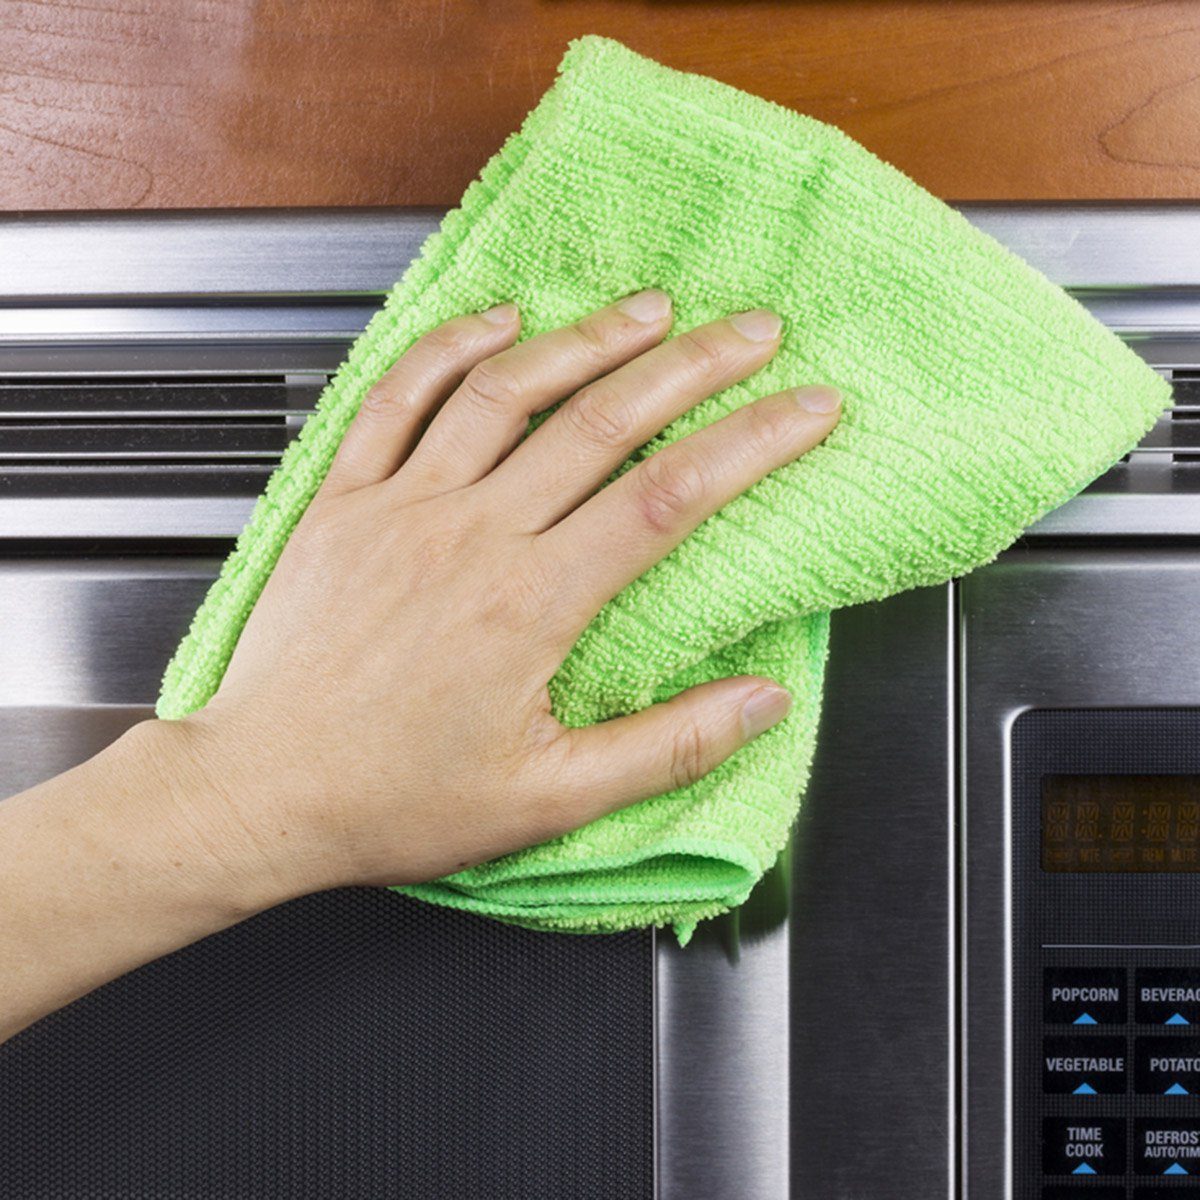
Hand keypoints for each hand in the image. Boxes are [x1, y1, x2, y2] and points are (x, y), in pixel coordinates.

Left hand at [154, 289, 841, 897]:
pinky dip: (450, 348)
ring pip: (507, 391)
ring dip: (589, 339)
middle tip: (752, 329)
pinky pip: (398, 398)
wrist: (260, 791)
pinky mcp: (343, 501)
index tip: (807, 408)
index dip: (752, 443)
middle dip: (693, 365)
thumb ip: (667, 747)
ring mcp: (401, 506)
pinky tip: (498, 321)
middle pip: (603, 420)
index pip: (669, 497)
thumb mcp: (549, 799)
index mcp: (531, 603)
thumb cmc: (394, 799)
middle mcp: (471, 534)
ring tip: (652, 307)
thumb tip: (763, 702)